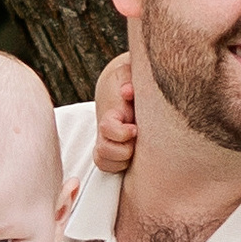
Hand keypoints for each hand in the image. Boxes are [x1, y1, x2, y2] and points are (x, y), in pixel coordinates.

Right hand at [92, 50, 138, 177]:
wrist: (118, 88)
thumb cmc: (128, 81)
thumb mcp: (128, 74)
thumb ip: (129, 79)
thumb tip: (127, 92)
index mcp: (110, 114)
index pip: (107, 129)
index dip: (121, 133)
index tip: (135, 128)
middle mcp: (103, 131)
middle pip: (103, 152)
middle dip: (124, 149)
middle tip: (137, 137)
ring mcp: (104, 142)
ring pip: (104, 162)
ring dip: (123, 158)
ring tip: (136, 145)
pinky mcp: (108, 152)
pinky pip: (108, 167)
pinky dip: (120, 165)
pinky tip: (133, 153)